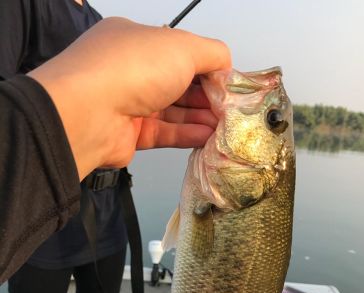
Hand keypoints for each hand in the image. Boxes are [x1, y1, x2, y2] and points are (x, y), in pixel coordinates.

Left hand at [29, 18, 230, 178]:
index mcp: (137, 41)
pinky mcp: (130, 133)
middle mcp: (131, 71)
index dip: (207, 67)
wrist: (90, 113)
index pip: (180, 52)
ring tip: (224, 127)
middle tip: (231, 109)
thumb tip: (226, 66)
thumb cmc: (133, 69)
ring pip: (173, 110)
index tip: (228, 83)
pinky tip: (208, 137)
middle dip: (207, 96)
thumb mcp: (182, 46)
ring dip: (200, 117)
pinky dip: (187, 133)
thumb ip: (212, 53)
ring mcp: (129, 103)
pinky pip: (165, 132)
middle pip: (178, 84)